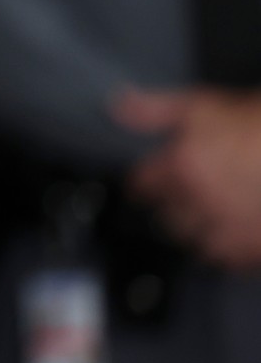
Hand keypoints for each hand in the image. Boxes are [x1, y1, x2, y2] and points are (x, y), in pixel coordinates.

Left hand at [114, 87, 260, 267]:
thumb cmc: (252, 122)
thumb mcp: (199, 105)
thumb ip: (154, 110)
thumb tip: (115, 108)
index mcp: (180, 168)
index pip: (142, 185)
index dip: (141, 184)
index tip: (143, 185)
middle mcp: (198, 201)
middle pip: (166, 217)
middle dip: (167, 209)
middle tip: (174, 202)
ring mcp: (228, 226)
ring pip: (193, 240)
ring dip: (191, 232)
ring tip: (198, 222)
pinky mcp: (252, 244)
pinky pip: (227, 258)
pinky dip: (222, 251)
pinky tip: (226, 239)